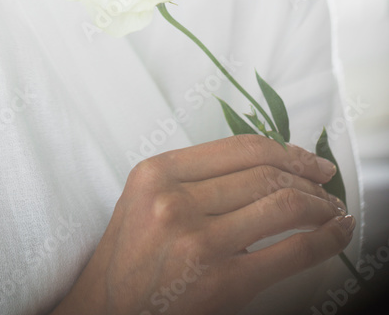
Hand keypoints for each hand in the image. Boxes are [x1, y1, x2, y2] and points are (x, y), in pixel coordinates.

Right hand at [51, 134, 354, 314]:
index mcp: (157, 173)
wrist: (108, 310)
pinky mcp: (222, 282)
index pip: (239, 148)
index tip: (306, 158)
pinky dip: (325, 240)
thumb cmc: (130, 257)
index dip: (284, 149)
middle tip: (325, 183)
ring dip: (320, 205)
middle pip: (264, 173)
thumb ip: (191, 175)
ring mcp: (199, 242)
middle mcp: (176, 202)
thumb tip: (265, 162)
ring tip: (331, 210)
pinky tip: (337, 233)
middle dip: (307, 176)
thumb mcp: (146, 197)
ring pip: (282, 204)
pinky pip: (290, 251)